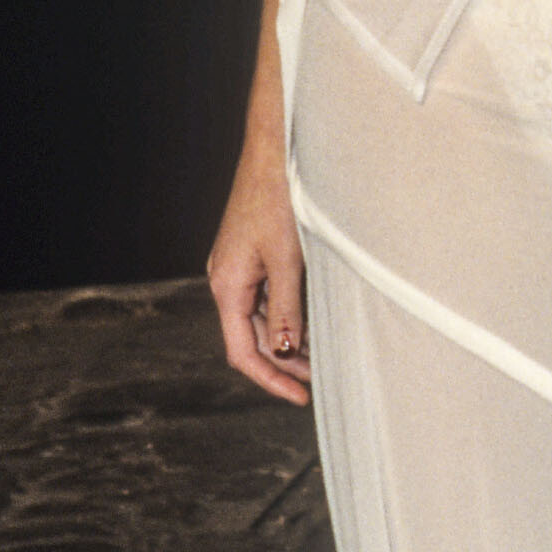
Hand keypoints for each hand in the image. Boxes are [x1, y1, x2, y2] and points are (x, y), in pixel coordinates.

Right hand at [207, 146, 310, 404]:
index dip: (271, 379)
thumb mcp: (287, 260)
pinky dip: (290, 315)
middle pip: (253, 339)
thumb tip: (286, 351)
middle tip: (322, 381)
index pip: (243, 351)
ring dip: (290, 341)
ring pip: (262, 319)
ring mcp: (238, 268)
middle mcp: (227, 280)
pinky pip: (268, 297)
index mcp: (227, 285)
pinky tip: (315, 322)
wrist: (275, 153)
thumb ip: (287, 308)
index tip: (301, 397)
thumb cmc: (279, 200)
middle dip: (285, 363)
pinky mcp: (252, 256)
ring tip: (325, 357)